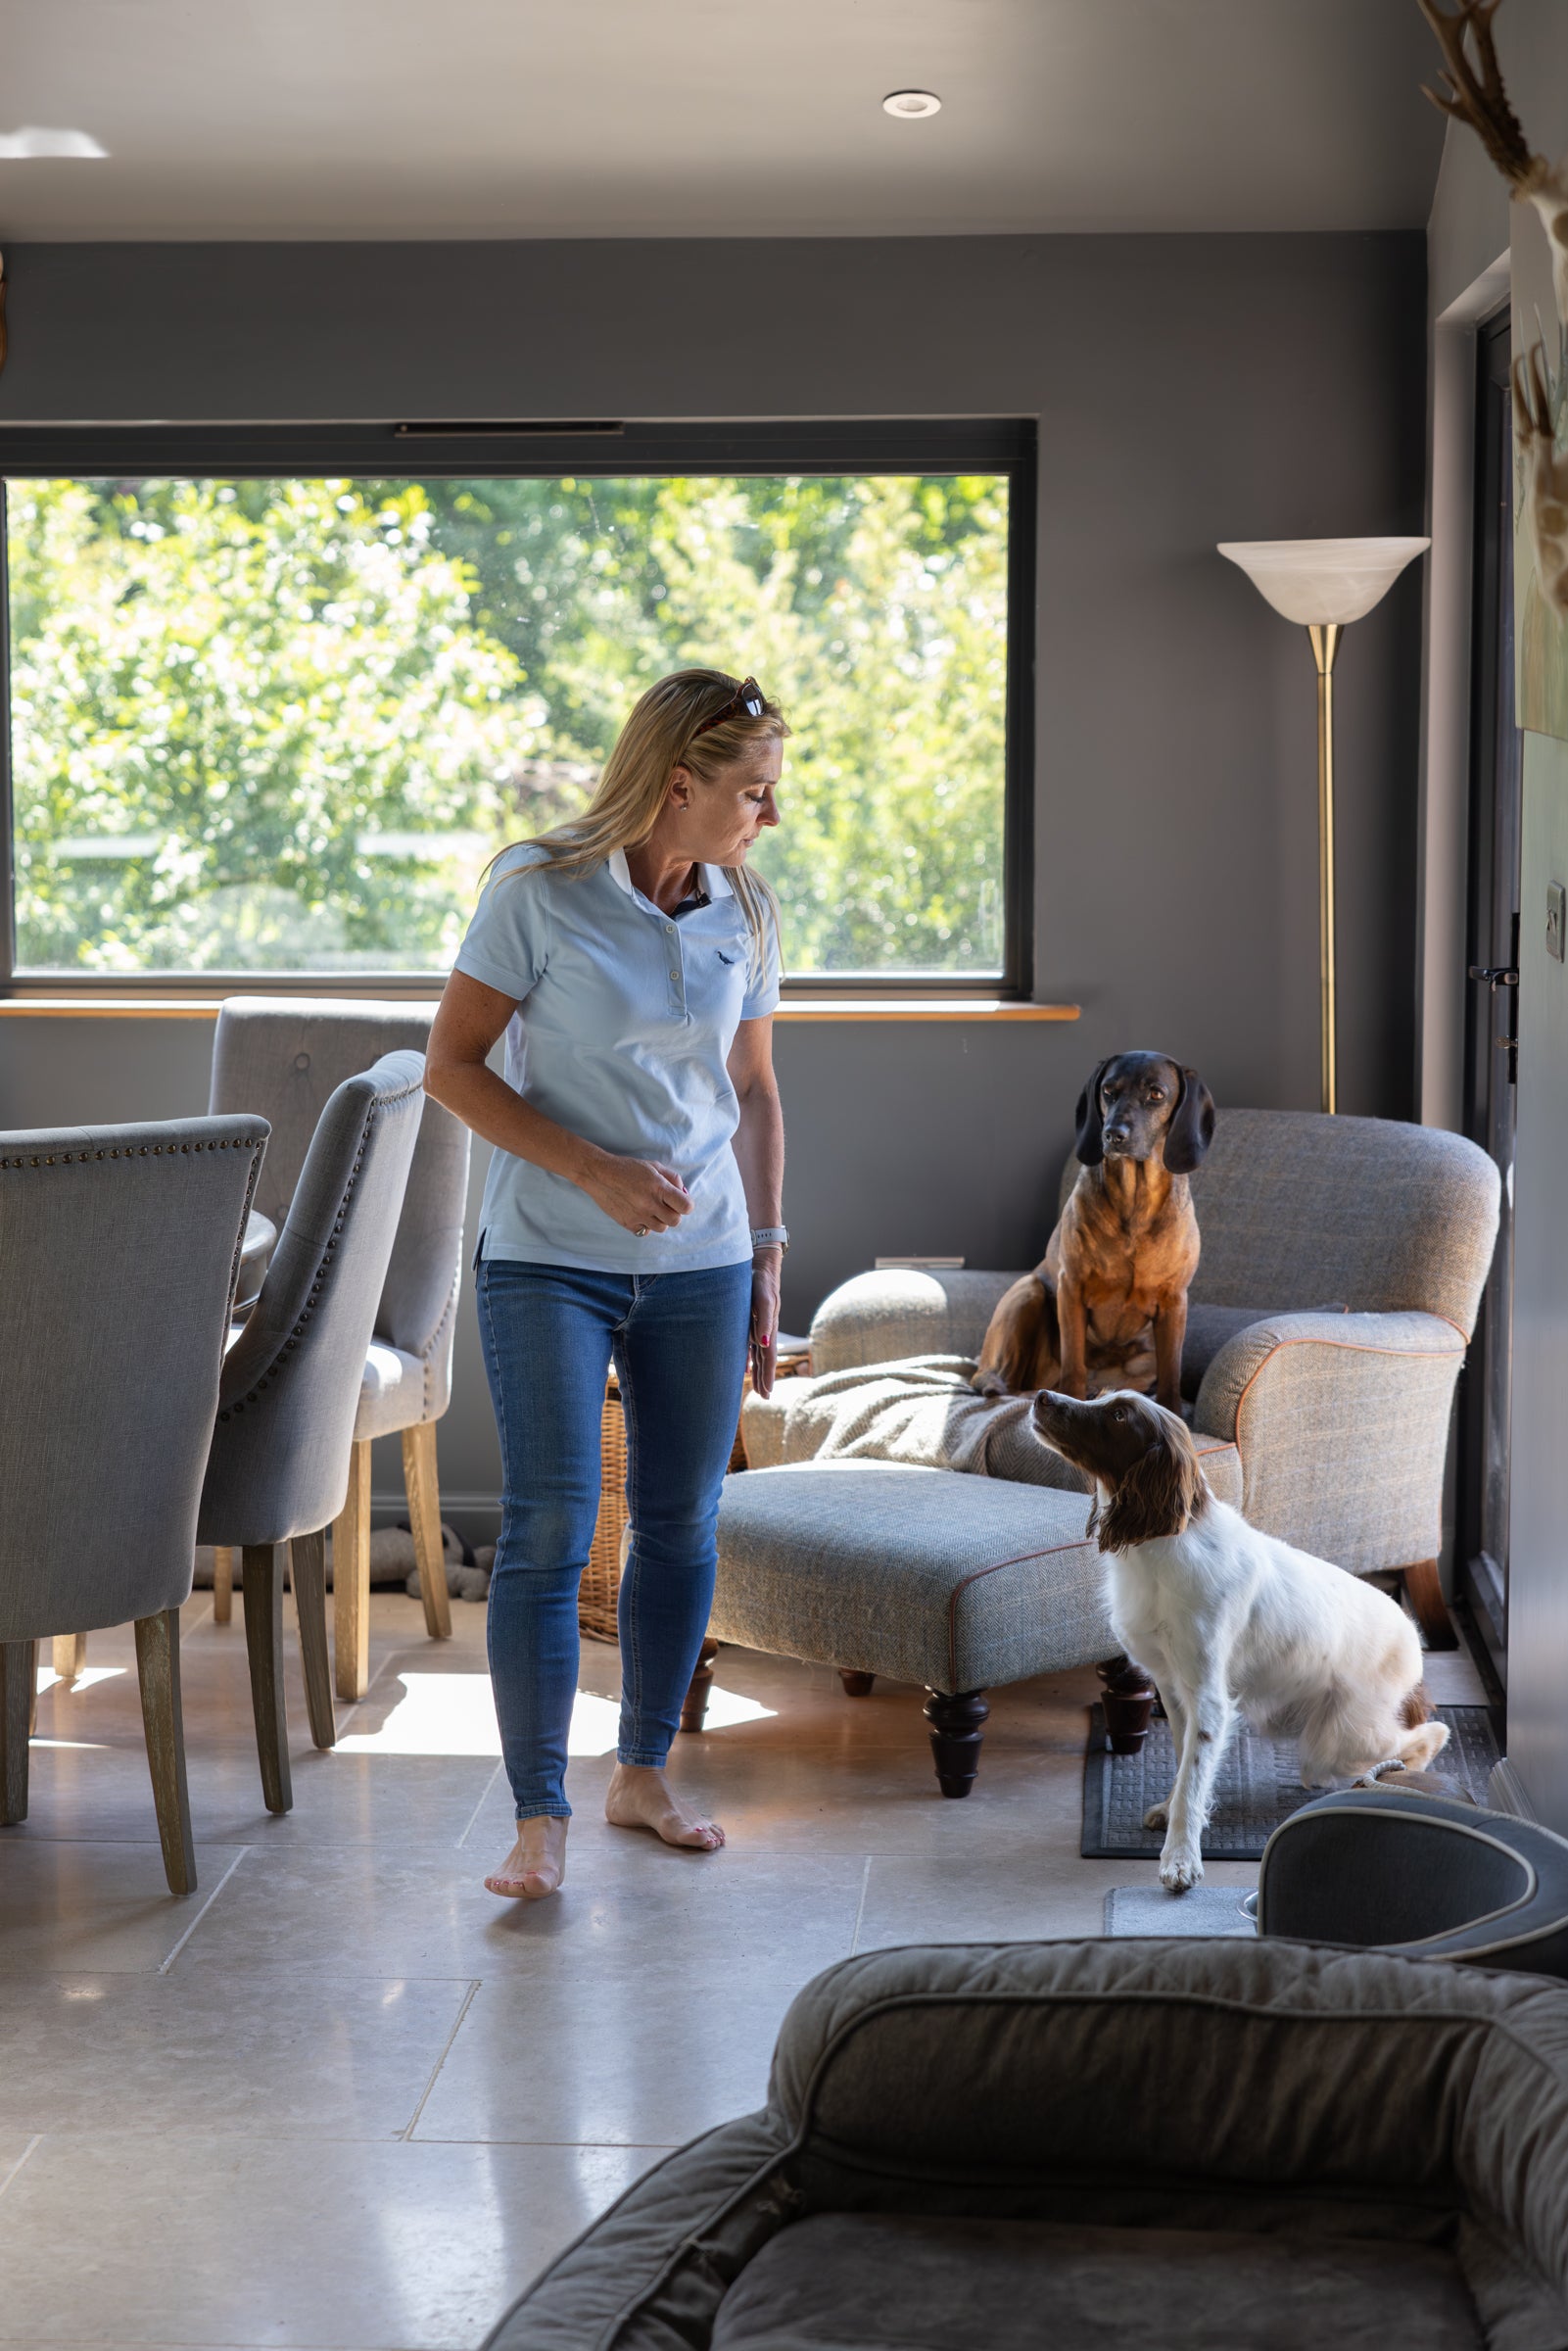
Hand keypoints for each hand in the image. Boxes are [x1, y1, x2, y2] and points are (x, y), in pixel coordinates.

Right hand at [579, 1152, 690, 1235]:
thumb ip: (672, 1178)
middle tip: (665, 1205)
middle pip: (675, 1221)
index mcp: (659, 1187)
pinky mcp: (627, 1223)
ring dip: (660, 1220)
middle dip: (673, 1213)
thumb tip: (683, 1192)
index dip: (686, 1205)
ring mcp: (638, 1215)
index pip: (686, 1206)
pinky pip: (644, 1232)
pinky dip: (645, 1225)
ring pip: (661, 1228)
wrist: (600, 1175)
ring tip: (651, 1208)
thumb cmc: (628, 1168)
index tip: (680, 1201)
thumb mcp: (653, 1166)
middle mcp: (649, 1203)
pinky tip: (639, 1213)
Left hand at [749, 1250, 781, 1396]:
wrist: (760, 1263)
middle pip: (765, 1359)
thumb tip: (763, 1344)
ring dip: (758, 1370)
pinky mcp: (751, 1319)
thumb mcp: (763, 1299)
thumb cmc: (761, 1280)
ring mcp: (759, 1325)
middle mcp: (765, 1329)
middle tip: (765, 1397)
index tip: (767, 1393)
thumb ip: (763, 1320)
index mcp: (769, 1328)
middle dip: (765, 1378)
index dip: (768, 1375)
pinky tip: (745, 1366)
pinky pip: (751, 1343)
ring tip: (757, 1387)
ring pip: (758, 1354)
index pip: (769, 1357)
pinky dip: (749, 1357)